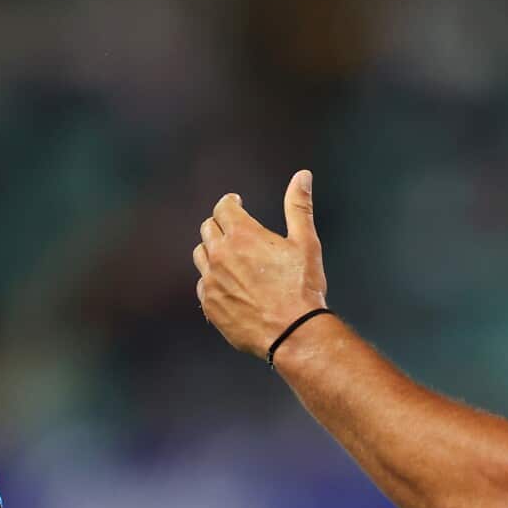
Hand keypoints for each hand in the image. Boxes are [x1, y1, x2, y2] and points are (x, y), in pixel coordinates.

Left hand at [194, 170, 327, 358]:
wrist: (292, 332)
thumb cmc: (302, 286)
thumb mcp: (306, 242)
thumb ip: (299, 206)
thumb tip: (302, 176)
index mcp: (243, 236)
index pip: (223, 208)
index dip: (230, 202)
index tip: (236, 202)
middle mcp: (220, 255)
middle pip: (208, 228)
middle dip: (220, 223)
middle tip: (234, 228)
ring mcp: (211, 282)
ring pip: (200, 255)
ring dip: (212, 249)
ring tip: (230, 255)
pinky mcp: (209, 305)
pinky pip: (203, 284)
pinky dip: (213, 279)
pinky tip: (229, 283)